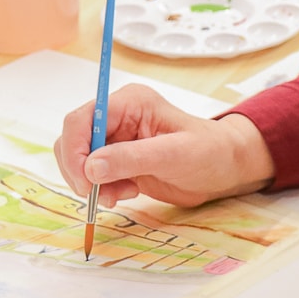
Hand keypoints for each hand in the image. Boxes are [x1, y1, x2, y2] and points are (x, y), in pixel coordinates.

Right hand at [54, 84, 274, 208]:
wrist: (224, 169)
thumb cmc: (208, 153)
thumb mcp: (173, 155)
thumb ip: (131, 158)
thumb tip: (91, 167)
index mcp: (130, 103)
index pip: (82, 119)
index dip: (75, 149)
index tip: (85, 180)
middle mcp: (118, 117)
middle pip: (74, 139)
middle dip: (79, 170)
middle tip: (96, 194)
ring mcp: (116, 139)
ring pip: (79, 160)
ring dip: (91, 183)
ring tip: (121, 194)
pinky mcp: (118, 161)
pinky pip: (92, 176)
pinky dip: (101, 190)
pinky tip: (127, 193)